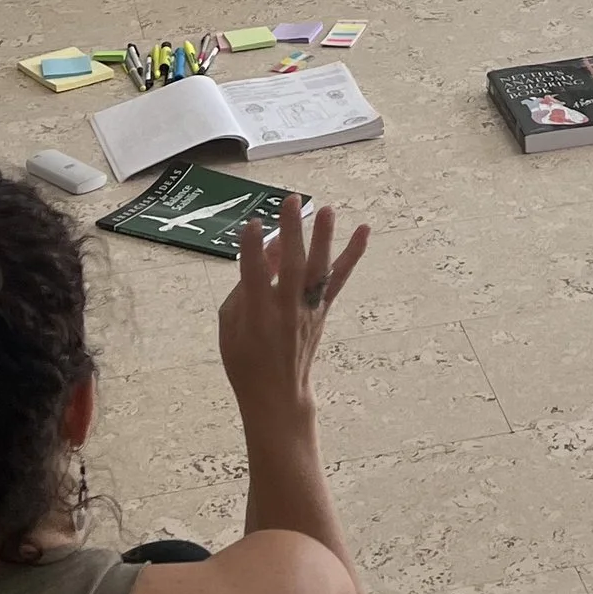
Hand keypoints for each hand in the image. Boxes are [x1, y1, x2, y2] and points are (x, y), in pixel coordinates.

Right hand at [219, 196, 367, 420]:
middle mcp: (285, 310)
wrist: (277, 393)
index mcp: (256, 317)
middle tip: (291, 200)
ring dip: (322, 238)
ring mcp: (308, 309)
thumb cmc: (245, 359)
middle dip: (290, 233)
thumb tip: (267, 250)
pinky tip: (363, 230)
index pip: (254, 276)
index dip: (253, 250)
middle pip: (290, 266)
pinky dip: (352, 254)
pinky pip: (339, 279)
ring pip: (316, 270)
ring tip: (326, 210)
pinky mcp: (323, 309)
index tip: (254, 224)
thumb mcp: (229, 326)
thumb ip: (244, 288)